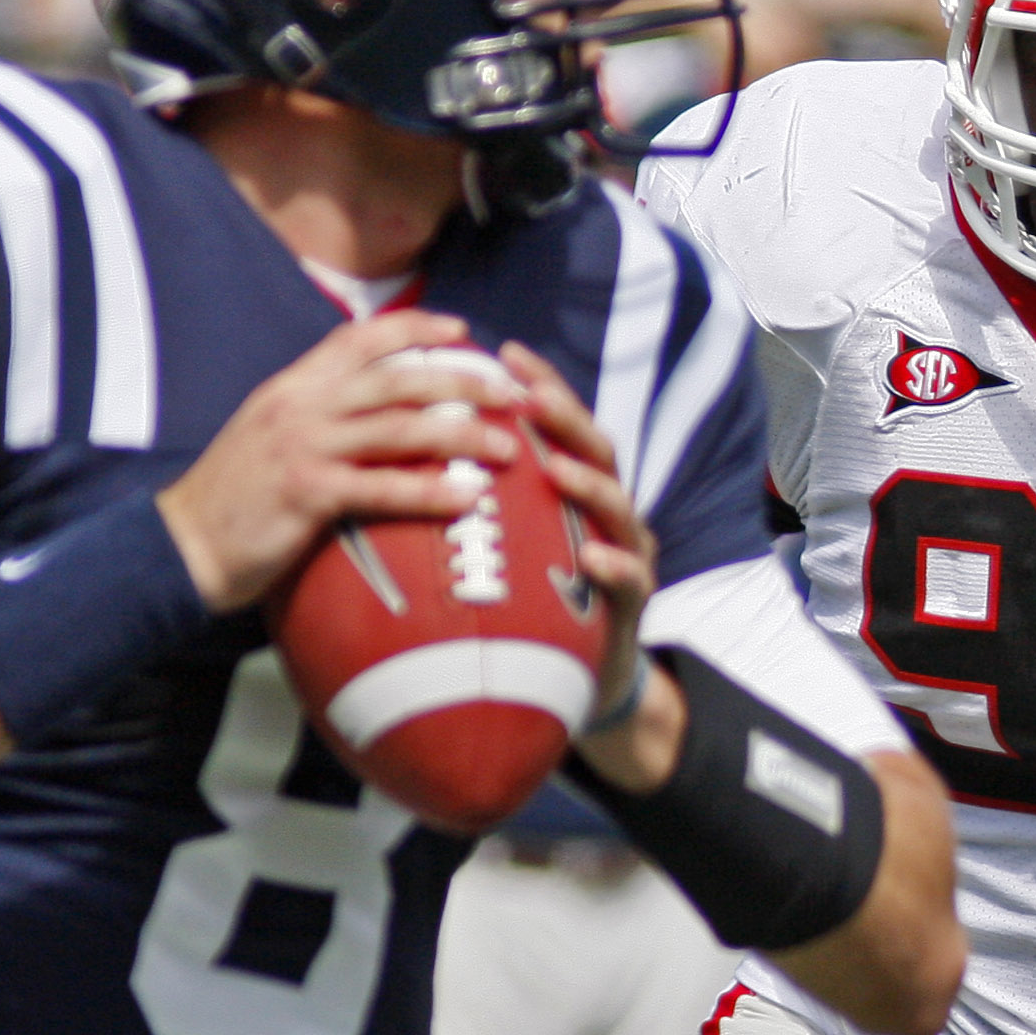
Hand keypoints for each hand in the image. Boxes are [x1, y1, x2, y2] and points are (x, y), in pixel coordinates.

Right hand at [156, 311, 519, 613]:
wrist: (180, 543)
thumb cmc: (235, 495)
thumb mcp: (271, 433)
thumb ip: (317, 412)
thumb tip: (373, 407)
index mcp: (294, 385)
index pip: (360, 337)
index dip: (415, 328)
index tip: (462, 331)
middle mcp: (301, 405)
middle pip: (397, 378)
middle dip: (462, 380)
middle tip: (510, 393)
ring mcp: (304, 446)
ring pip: (399, 427)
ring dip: (461, 435)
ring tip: (507, 447)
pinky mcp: (307, 493)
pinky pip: (381, 487)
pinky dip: (428, 491)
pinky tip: (464, 498)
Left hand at [494, 339, 657, 732]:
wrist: (585, 682)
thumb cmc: (534, 608)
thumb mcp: (506, 551)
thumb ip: (476, 512)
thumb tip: (399, 476)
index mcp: (575, 492)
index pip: (559, 429)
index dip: (539, 387)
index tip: (504, 352)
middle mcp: (607, 513)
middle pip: (596, 451)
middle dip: (567, 419)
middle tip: (530, 397)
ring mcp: (628, 554)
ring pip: (620, 508)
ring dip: (590, 485)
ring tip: (556, 470)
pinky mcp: (636, 602)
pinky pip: (632, 580)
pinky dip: (614, 565)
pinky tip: (591, 558)